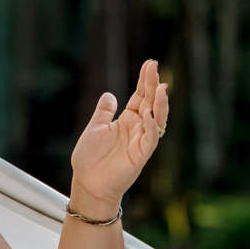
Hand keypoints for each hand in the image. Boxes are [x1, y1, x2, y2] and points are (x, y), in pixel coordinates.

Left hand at [69, 59, 169, 218]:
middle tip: (155, 68)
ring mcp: (141, 142)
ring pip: (157, 120)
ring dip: (159, 104)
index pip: (140, 96)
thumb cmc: (90, 159)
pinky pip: (150, 139)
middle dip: (153, 85)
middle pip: (150, 103)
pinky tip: (147, 113)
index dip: (145, 81)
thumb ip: (104, 111)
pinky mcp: (140, 156)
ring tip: (161, 88)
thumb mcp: (95, 128)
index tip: (150, 63)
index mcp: (127, 121)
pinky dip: (150, 127)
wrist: (88, 184)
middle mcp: (137, 129)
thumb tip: (110, 95)